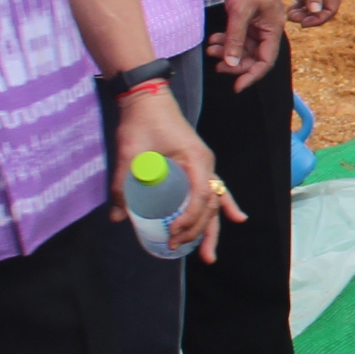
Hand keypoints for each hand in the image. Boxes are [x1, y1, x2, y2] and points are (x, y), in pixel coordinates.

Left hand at [112, 85, 239, 261]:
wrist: (147, 98)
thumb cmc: (140, 122)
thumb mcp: (129, 153)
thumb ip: (123, 185)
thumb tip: (118, 218)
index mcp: (195, 159)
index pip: (199, 197)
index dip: (189, 219)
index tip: (171, 233)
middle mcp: (206, 164)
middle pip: (210, 204)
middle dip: (198, 232)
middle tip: (179, 249)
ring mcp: (205, 165)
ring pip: (214, 202)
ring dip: (212, 228)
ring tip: (208, 255)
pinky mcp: (198, 165)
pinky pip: (215, 189)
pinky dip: (225, 205)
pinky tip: (236, 219)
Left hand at [219, 0, 285, 88]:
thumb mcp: (238, 12)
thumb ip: (236, 40)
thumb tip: (232, 65)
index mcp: (274, 27)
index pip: (265, 61)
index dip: (251, 76)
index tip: (235, 87)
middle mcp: (269, 26)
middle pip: (255, 55)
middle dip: (236, 62)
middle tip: (216, 65)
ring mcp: (259, 19)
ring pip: (245, 45)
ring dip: (229, 50)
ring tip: (210, 49)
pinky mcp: (249, 12)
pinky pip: (239, 33)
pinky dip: (227, 39)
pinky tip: (214, 39)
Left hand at [287, 0, 346, 28]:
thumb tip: (315, 12)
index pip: (331, 9)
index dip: (318, 19)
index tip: (302, 23)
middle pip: (323, 8)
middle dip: (309, 16)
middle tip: (292, 19)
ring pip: (315, 2)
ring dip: (304, 11)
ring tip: (289, 15)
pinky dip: (301, 2)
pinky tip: (291, 6)